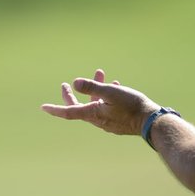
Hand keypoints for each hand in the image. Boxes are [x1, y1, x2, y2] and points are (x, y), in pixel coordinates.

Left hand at [41, 69, 158, 135]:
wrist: (151, 122)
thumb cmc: (131, 106)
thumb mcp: (111, 93)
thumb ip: (93, 87)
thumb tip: (75, 82)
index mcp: (93, 114)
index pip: (68, 112)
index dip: (55, 109)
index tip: (43, 107)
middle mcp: (98, 120)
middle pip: (79, 107)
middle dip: (72, 95)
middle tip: (64, 84)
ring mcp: (108, 122)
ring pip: (95, 104)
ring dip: (95, 90)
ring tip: (101, 73)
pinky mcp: (117, 121)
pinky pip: (106, 107)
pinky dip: (106, 96)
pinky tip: (115, 85)